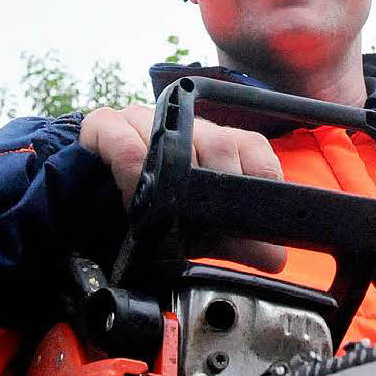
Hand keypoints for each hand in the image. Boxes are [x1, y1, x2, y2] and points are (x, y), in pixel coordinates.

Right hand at [79, 105, 286, 272]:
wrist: (100, 208)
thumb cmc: (160, 214)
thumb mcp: (205, 233)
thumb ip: (240, 241)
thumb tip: (276, 256)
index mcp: (220, 143)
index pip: (252, 147)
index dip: (256, 179)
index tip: (249, 219)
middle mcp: (187, 124)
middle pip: (217, 143)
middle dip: (212, 191)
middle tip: (202, 227)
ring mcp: (147, 118)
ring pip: (172, 138)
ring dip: (167, 183)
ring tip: (162, 217)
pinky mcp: (105, 123)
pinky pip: (123, 137)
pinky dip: (129, 168)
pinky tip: (133, 197)